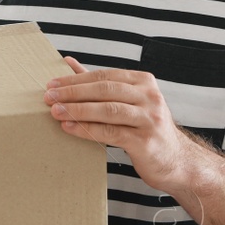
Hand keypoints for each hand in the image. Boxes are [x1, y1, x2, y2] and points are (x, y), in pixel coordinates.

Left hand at [43, 56, 199, 194]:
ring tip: (55, 112)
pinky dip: (87, 129)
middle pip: (105, 90)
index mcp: (144, 82)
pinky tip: (69, 128)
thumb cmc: (145, 130)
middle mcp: (150, 97)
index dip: (76, 79)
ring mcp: (149, 118)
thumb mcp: (128, 102)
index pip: (105, 75)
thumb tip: (68, 62)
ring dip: (78, 110)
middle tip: (49, 97)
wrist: (176, 161)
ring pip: (108, 109)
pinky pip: (111, 132)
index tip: (52, 84)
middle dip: (73, 92)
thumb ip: (100, 83)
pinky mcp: (145, 141)